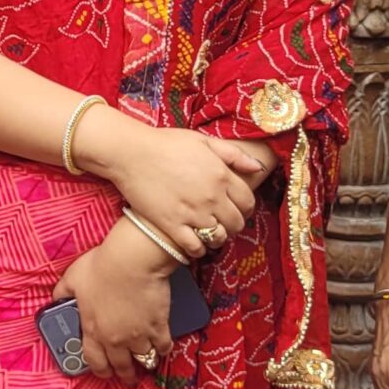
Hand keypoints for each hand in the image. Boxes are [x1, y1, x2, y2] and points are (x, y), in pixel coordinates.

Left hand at [53, 218, 174, 386]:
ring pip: (144, 359)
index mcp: (92, 329)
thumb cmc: (101, 267)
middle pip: (122, 366)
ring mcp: (138, 336)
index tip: (104, 373)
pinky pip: (162, 346)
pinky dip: (162, 348)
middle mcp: (115, 338)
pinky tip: (161, 346)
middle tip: (129, 378)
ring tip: (148, 361)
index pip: (94, 360)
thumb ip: (62, 292)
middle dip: (126, 375)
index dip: (100, 370)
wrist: (131, 261)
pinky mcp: (158, 328)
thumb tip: (56, 298)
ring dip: (146, 362)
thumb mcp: (72, 278)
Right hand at [75, 109, 260, 258]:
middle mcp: (211, 197)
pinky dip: (199, 248)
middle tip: (223, 220)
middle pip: (237, 222)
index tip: (237, 207)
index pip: (248, 201)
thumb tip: (258, 167)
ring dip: (218, 237)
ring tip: (210, 231)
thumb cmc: (165, 143)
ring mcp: (192, 213)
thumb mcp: (202, 140)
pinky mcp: (172, 225)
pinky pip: (195, 247)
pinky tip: (195, 242)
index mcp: (221, 175)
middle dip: (234, 223)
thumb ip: (233, 154)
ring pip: (218, 237)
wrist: (130, 152)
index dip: (245, 207)